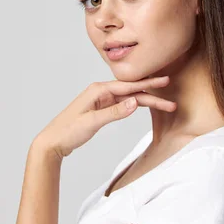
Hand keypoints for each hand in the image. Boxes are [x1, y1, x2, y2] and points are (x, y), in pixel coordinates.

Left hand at [34, 76, 175, 158]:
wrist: (52, 142)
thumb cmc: (67, 131)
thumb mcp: (92, 122)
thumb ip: (114, 112)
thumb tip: (134, 103)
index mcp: (98, 90)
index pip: (128, 86)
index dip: (148, 85)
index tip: (164, 82)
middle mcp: (100, 92)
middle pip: (131, 92)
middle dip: (152, 96)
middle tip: (171, 101)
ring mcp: (101, 101)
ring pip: (129, 99)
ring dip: (146, 102)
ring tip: (164, 105)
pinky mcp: (101, 110)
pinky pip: (122, 105)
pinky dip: (135, 106)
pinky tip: (144, 106)